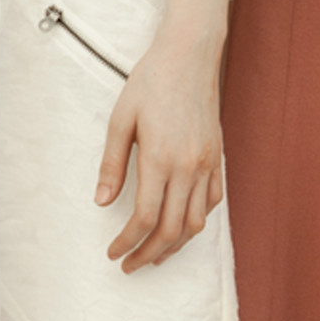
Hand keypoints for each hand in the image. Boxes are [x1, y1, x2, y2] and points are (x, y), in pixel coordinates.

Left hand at [96, 29, 225, 272]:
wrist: (190, 55)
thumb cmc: (150, 82)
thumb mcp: (121, 119)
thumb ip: (112, 164)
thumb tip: (102, 203)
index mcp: (160, 158)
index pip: (145, 218)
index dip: (127, 243)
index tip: (113, 253)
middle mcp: (188, 167)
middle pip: (171, 230)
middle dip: (148, 254)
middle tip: (129, 264)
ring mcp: (207, 163)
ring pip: (196, 223)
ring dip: (174, 246)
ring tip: (154, 255)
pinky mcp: (217, 157)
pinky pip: (212, 201)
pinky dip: (196, 221)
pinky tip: (180, 225)